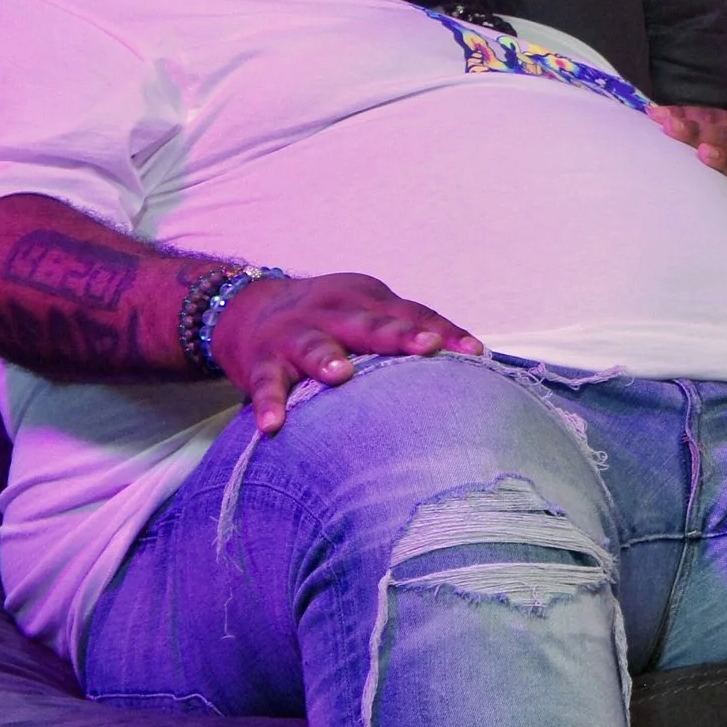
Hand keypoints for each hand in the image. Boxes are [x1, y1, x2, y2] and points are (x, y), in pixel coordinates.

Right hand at [207, 272, 483, 435]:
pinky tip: (274, 426)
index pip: (413, 313)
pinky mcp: (260, 361)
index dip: (445, 331)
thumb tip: (479, 361)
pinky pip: (265, 383)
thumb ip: (413, 332)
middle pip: (370, 323)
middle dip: (398, 335)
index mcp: (368, 300)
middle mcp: (334, 312)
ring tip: (340, 375)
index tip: (477, 353)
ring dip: (327, 358)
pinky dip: (268, 403)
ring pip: (314, 344)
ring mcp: (295, 335)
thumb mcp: (369, 312)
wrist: (246, 309)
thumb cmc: (331, 318)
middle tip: (426, 347)